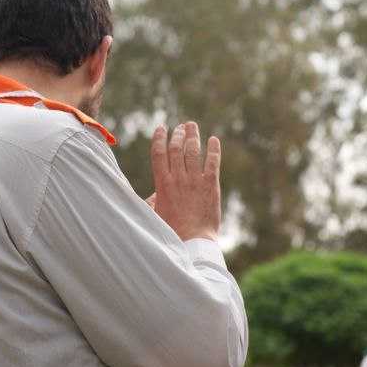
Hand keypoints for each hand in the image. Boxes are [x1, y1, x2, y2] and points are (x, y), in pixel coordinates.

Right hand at [149, 122, 221, 241]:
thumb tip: (155, 196)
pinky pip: (213, 162)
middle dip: (178, 134)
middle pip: (176, 148)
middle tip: (181, 127)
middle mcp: (178, 178)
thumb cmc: (172, 231)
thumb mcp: (155, 215)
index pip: (158, 153)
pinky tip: (214, 140)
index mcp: (162, 184)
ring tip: (193, 126)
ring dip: (193, 136)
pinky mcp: (211, 185)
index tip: (161, 128)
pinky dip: (213, 149)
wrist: (193, 241)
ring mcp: (195, 180)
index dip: (159, 137)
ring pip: (193, 151)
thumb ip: (153, 202)